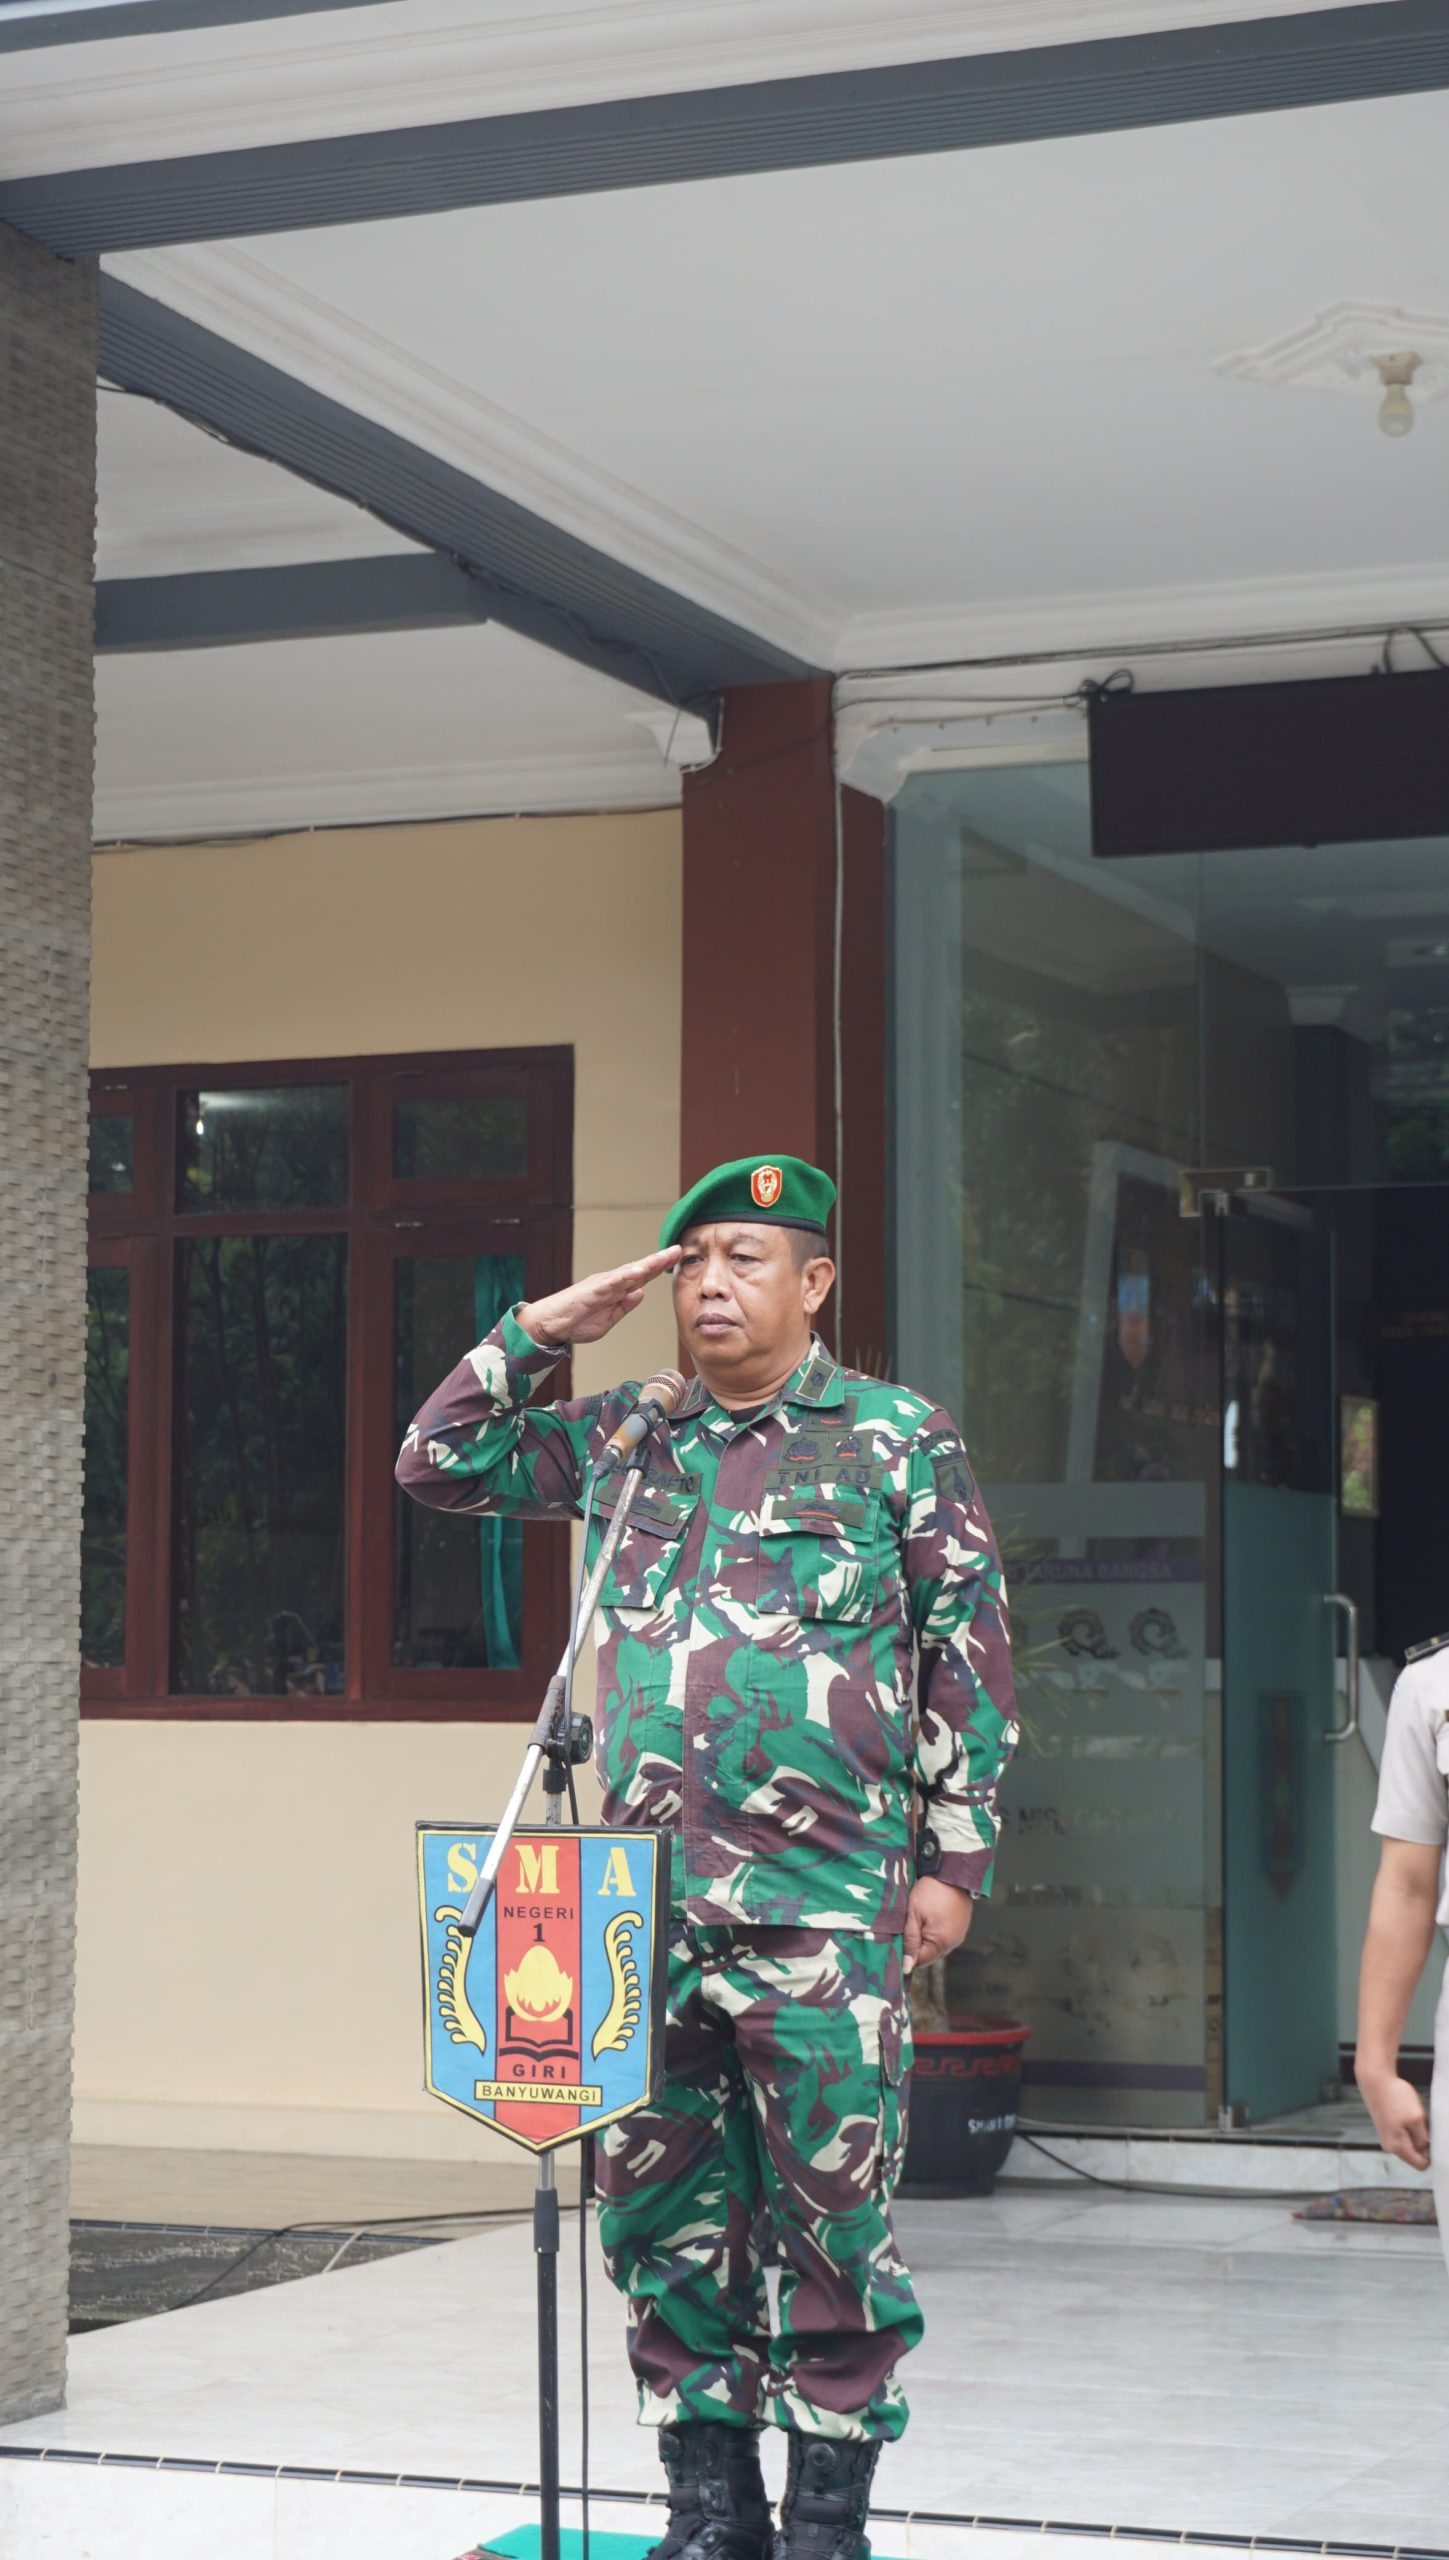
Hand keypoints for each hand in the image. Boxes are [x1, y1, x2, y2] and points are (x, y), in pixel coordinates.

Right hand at [519, 1248, 681, 1349]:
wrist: (550, 1325)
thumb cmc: (575, 1321)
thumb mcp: (608, 1319)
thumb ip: (624, 1307)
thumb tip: (640, 1293)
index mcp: (616, 1291)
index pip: (642, 1278)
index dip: (659, 1269)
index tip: (676, 1259)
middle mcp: (611, 1283)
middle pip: (639, 1270)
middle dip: (659, 1261)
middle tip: (677, 1250)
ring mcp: (602, 1284)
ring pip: (629, 1272)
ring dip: (647, 1264)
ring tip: (665, 1257)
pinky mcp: (592, 1290)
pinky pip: (611, 1282)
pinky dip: (625, 1276)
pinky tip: (639, 1271)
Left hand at [903, 1878, 972, 1974]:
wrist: (952, 1871)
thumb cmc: (930, 1891)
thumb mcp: (913, 1915)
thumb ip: (910, 1941)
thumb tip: (907, 1967)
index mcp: (941, 1943)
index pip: (919, 1962)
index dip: (905, 1955)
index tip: (895, 1943)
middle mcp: (953, 1943)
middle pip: (928, 1955)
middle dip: (914, 1946)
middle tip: (904, 1928)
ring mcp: (958, 1935)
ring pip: (935, 1946)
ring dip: (924, 1938)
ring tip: (917, 1920)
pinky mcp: (960, 1926)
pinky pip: (943, 1936)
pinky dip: (933, 1931)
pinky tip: (928, 1917)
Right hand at [1357, 2068, 1431, 2170]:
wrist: (1375, 2079)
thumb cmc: (1395, 2097)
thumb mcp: (1416, 2118)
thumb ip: (1423, 2139)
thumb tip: (1426, 2151)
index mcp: (1397, 2148)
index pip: (1421, 2165)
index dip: (1432, 2155)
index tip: (1433, 2138)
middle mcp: (1390, 2147)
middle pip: (1417, 2154)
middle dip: (1424, 2141)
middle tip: (1422, 2122)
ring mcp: (1388, 2137)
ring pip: (1412, 2142)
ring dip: (1418, 2131)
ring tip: (1414, 2114)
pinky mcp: (1389, 2128)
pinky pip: (1406, 2133)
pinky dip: (1412, 2125)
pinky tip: (1408, 2111)